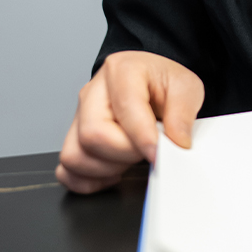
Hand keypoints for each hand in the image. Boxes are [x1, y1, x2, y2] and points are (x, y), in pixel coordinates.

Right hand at [56, 51, 204, 193]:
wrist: (150, 82)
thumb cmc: (162, 82)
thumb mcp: (185, 86)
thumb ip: (183, 113)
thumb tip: (176, 143)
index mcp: (121, 70)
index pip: (123, 109)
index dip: (142, 138)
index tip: (158, 154)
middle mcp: (92, 93)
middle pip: (92, 135)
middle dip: (125, 154)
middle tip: (147, 150)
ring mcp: (78, 117)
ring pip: (74, 156)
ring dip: (107, 169)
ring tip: (130, 157)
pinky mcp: (73, 139)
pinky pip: (67, 171)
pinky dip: (88, 181)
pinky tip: (112, 171)